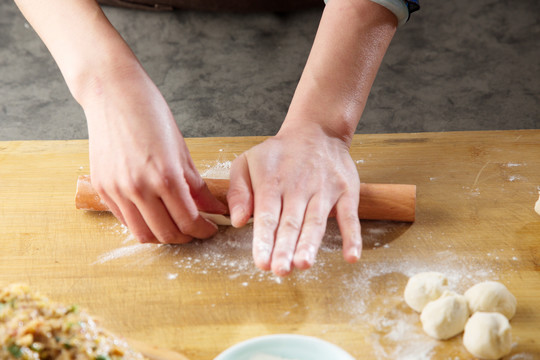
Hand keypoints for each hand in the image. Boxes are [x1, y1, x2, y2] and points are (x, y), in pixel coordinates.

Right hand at [82, 64, 226, 243]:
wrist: (112, 93)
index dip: (203, 230)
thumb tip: (214, 208)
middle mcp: (139, 188)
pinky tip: (154, 214)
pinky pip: (124, 220)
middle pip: (166, 233)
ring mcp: (117, 190)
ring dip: (162, 236)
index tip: (210, 229)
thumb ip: (197, 185)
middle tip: (196, 230)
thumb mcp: (181, 150)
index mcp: (165, 177)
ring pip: (143, 234)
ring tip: (175, 226)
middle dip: (186, 237)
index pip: (188, 221)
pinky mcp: (102, 188)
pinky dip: (142, 224)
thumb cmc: (151, 113)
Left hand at [227, 125, 361, 275]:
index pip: (267, 216)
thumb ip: (239, 191)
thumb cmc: (278, 153)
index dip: (265, 240)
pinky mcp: (346, 192)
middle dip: (285, 248)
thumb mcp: (248, 162)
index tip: (262, 262)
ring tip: (304, 264)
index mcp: (272, 183)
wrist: (316, 131)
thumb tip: (237, 220)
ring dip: (310, 244)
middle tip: (280, 270)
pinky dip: (352, 237)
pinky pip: (350, 217)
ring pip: (316, 221)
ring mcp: (324, 191)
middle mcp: (298, 188)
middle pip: (291, 223)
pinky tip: (351, 257)